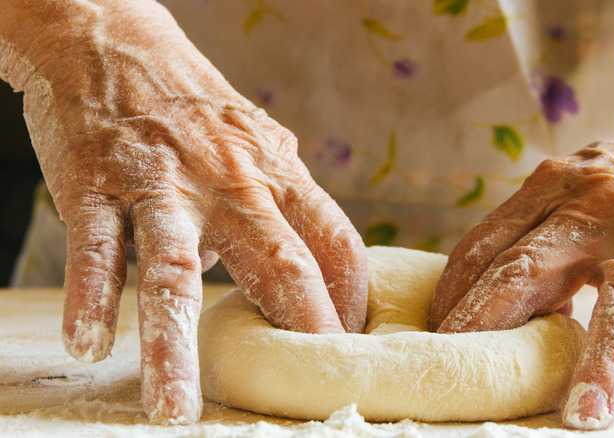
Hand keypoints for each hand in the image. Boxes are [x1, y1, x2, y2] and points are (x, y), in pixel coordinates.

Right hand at [1, 0, 366, 423]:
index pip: (334, 240)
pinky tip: (89, 344)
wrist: (110, 40)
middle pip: (278, 263)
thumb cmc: (191, 105)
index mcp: (275, 171)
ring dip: (175, 346)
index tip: (351, 341)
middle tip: (311, 382)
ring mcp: (162, 183)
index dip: (351, 295)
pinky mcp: (95, 183)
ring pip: (175, 272)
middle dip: (301, 327)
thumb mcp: (254, 143)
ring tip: (174, 407)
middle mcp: (229, 180)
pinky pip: (96, 250)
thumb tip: (289, 270)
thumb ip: (278, 202)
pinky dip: (91, 300)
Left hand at [430, 123, 613, 428]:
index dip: (452, 297)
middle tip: (460, 377)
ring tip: (581, 415)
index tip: (433, 339)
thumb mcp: (577, 190)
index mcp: (552, 188)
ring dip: (597, 362)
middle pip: (528, 270)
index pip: (484, 246)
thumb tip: (484, 297)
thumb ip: (535, 234)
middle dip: (488, 327)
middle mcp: (595, 204)